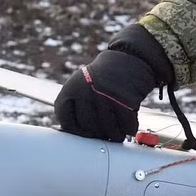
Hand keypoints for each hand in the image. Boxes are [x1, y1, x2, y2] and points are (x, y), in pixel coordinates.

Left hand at [54, 25, 173, 141]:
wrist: (129, 59)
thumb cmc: (105, 78)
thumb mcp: (83, 85)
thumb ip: (76, 107)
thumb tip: (75, 136)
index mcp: (71, 89)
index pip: (66, 121)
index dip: (76, 131)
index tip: (85, 132)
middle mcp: (86, 92)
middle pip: (88, 128)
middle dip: (97, 134)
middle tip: (105, 133)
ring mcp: (106, 97)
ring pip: (108, 130)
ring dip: (114, 134)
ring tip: (118, 131)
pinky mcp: (126, 101)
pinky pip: (126, 126)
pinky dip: (129, 129)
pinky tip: (129, 124)